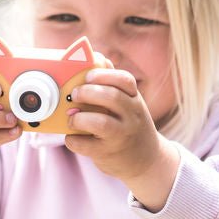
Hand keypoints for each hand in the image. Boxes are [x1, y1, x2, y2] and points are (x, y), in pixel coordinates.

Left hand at [64, 68, 179, 210]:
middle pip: (112, 98)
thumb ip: (112, 84)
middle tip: (74, 94)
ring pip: (101, 123)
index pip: (125, 81)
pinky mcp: (109, 153)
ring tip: (72, 118)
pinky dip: (74, 140)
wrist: (147, 161)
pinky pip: (87, 145)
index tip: (88, 75)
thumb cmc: (129, 126)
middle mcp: (132, 116)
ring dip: (79, 118)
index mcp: (134, 100)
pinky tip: (72, 137)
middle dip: (88, 92)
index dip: (105, 75)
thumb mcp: (129, 104)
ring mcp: (122, 136)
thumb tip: (96, 57)